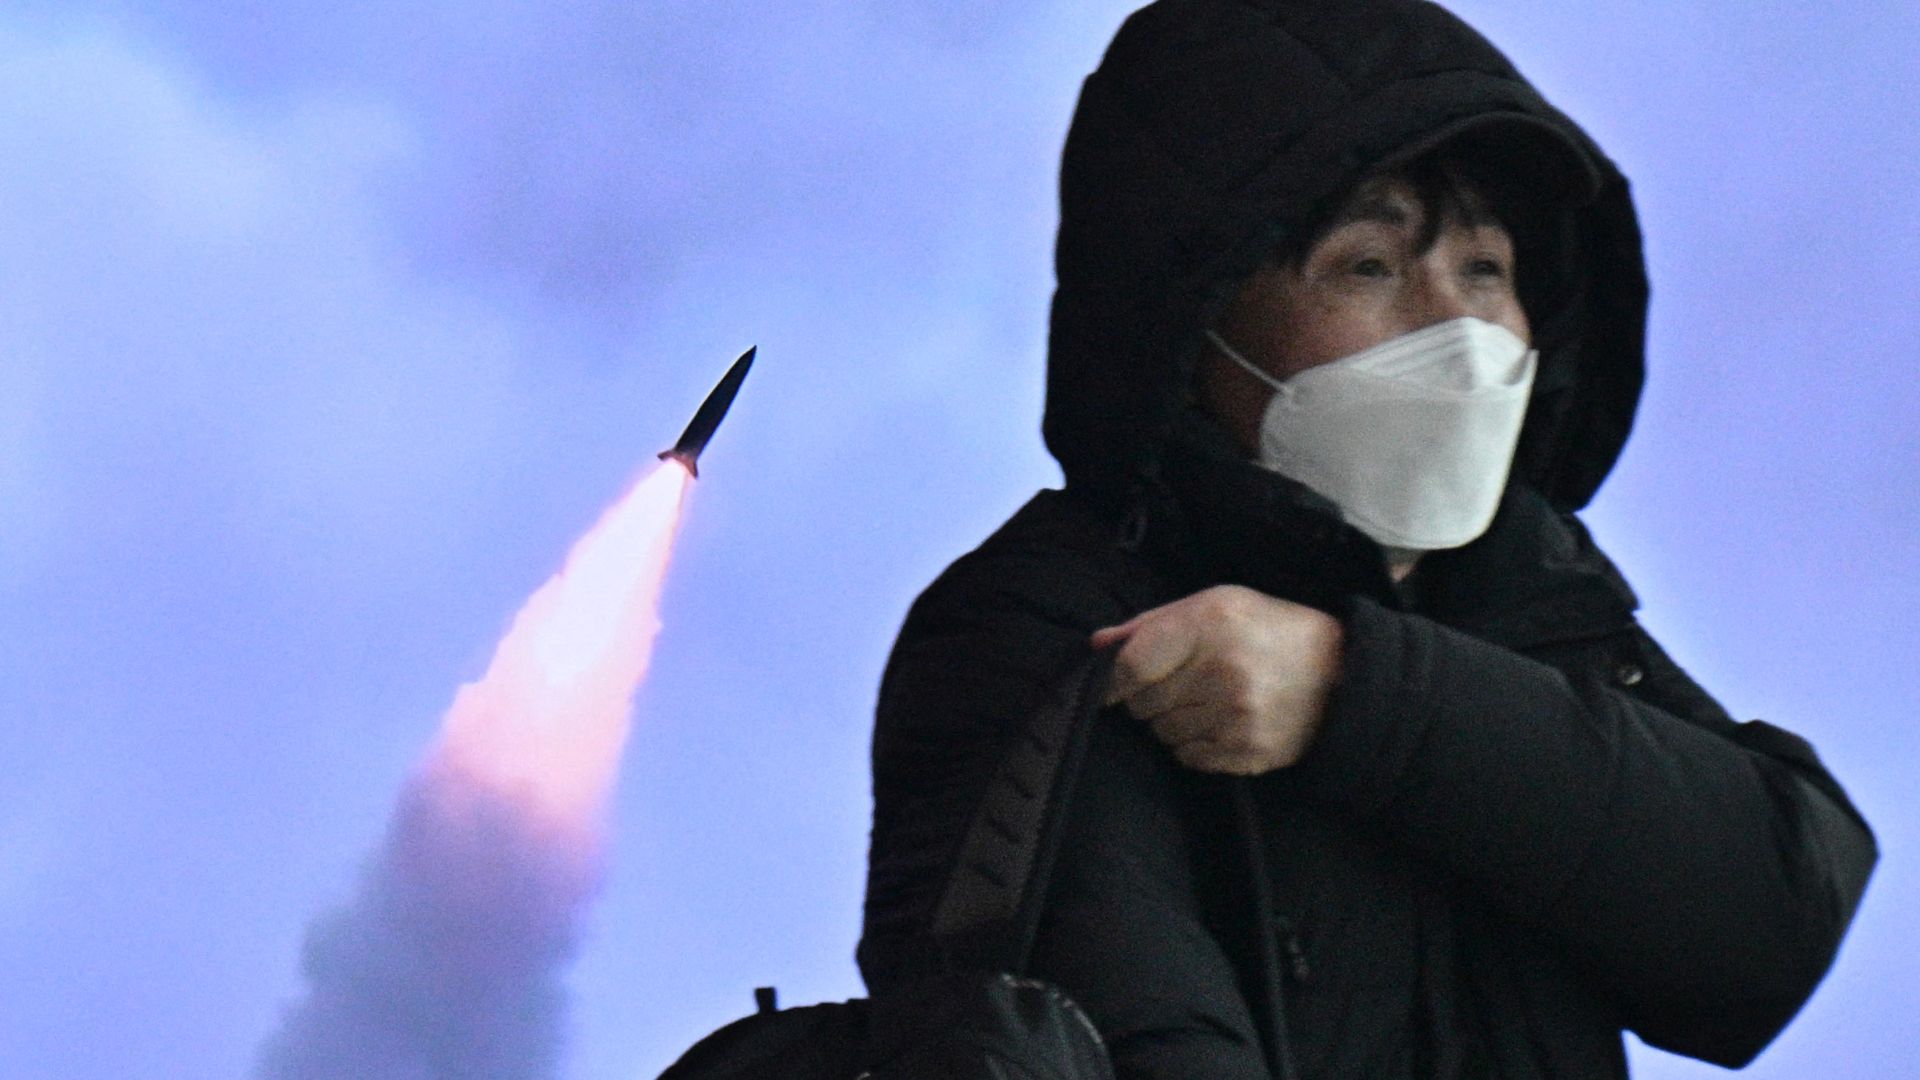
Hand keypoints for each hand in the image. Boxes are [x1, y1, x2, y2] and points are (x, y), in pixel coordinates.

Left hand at [1090, 585, 1343, 774]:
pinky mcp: (1247, 751)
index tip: (1111, 685)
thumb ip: (1152, 624)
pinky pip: (1188, 756)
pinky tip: (1219, 722)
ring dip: (1171, 720)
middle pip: (1142, 704)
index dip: (1112, 679)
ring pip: (1162, 733)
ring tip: (1205, 700)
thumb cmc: (1267, 631)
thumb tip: (1099, 645)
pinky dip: (1193, 743)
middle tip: (1178, 684)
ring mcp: (1236, 716)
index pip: (1131, 666)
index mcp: (1210, 624)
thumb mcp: (1215, 604)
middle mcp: (1222, 671)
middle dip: (1147, 696)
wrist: (1341, 674)